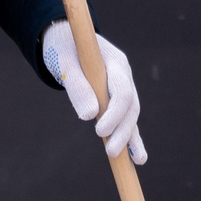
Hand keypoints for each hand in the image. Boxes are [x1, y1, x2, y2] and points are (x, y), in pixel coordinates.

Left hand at [42, 19, 146, 162]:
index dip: (114, 113)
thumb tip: (89, 116)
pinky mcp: (116, 99)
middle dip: (123, 130)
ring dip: (131, 137)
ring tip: (135, 160)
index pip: (122, 91)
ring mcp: (123, 87)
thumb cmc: (64, 48)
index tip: (100, 132)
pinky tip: (136, 157)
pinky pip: (126, 119)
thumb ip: (76, 86)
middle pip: (131, 106)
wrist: (66, 40)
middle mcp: (124, 76)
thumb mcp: (64, 62)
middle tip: (110, 152)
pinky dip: (130, 137)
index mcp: (116, 62)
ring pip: (131, 115)